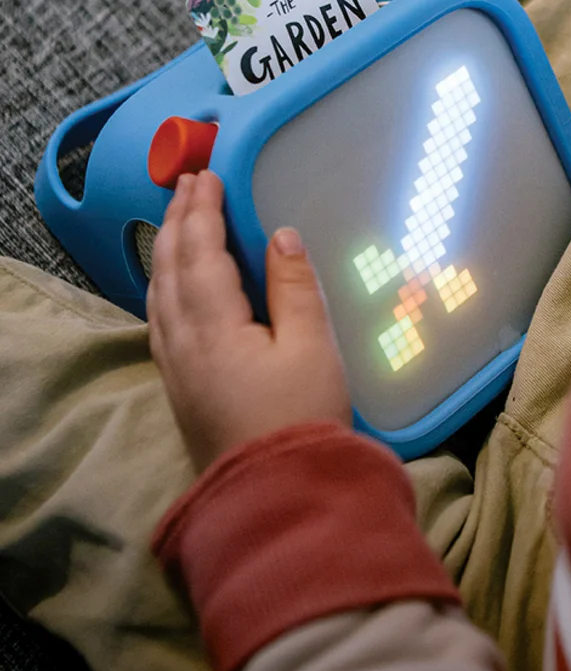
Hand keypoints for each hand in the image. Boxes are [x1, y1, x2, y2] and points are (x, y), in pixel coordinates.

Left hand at [147, 170, 351, 472]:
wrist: (277, 495)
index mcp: (214, 326)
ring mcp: (176, 368)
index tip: (207, 175)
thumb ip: (294, 288)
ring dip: (165, 252)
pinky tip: (170, 287)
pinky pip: (159, 321)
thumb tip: (281, 236)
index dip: (204, 211)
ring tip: (176, 224)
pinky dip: (162, 288)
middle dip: (178, 222)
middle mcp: (183, 342)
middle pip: (170, 267)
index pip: (200, 252)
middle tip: (188, 185)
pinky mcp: (180, 389)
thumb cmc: (302, 420)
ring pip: (158, 294)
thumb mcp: (312, 349)